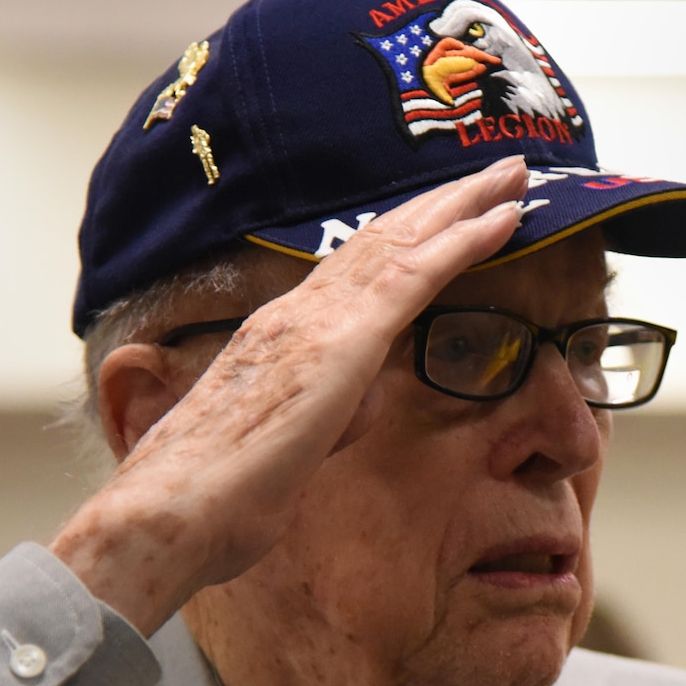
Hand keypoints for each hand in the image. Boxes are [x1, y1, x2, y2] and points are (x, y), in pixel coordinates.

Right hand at [49, 156, 528, 634]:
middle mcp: (297, 314)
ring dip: (465, 203)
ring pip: (405, 241)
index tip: (451, 213)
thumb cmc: (217, 503)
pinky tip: (504, 217)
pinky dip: (463, 240)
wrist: (172, 515)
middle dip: (445, 202)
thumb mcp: (287, 452)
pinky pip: (416, 275)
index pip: (357, 270)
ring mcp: (317, 321)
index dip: (408, 236)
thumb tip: (364, 399)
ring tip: (513, 173)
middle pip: (385, 239)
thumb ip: (328, 416)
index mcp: (281, 336)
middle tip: (501, 170)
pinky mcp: (343, 342)